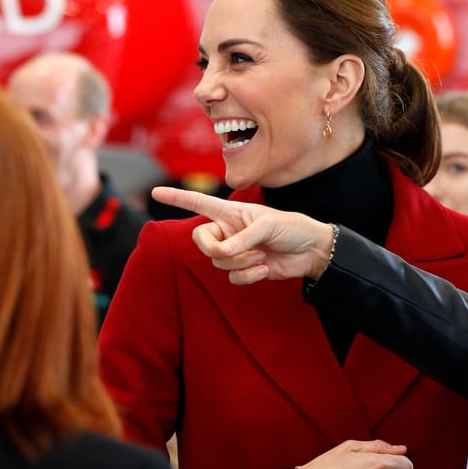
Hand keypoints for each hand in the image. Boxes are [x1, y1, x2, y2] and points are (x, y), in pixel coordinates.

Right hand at [149, 187, 334, 282]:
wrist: (311, 251)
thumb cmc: (292, 228)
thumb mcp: (268, 225)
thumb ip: (243, 238)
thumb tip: (222, 253)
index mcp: (230, 212)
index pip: (198, 202)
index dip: (177, 197)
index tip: (156, 191)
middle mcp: (227, 231)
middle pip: (200, 241)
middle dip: (215, 249)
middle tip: (234, 251)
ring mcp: (234, 251)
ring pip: (217, 262)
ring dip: (241, 262)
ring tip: (262, 256)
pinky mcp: (243, 269)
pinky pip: (232, 277)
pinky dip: (249, 275)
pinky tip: (265, 268)